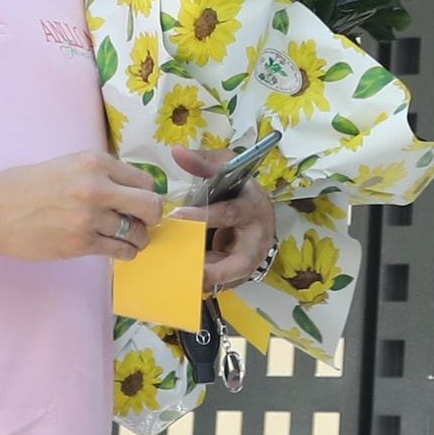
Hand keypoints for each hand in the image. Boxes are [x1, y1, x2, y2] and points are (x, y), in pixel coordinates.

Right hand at [0, 152, 163, 261]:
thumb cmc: (27, 186)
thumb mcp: (67, 165)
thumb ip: (99, 173)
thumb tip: (132, 189)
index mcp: (94, 162)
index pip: (143, 180)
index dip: (145, 193)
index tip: (140, 201)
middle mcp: (96, 188)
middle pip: (151, 206)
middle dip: (152, 216)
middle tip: (144, 221)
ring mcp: (89, 218)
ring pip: (137, 233)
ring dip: (138, 238)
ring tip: (128, 237)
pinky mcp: (81, 244)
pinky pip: (120, 251)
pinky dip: (125, 251)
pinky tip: (117, 248)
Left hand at [168, 145, 275, 290]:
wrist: (256, 207)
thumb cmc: (238, 185)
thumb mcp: (226, 166)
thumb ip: (203, 161)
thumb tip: (177, 152)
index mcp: (253, 206)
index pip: (230, 213)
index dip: (204, 216)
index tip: (176, 215)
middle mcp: (257, 236)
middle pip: (242, 261)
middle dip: (215, 269)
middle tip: (187, 269)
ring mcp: (252, 257)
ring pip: (232, 277)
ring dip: (207, 279)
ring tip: (178, 277)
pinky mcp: (242, 271)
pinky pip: (225, 282)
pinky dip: (206, 282)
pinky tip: (183, 280)